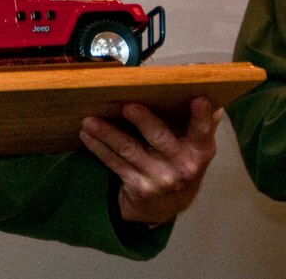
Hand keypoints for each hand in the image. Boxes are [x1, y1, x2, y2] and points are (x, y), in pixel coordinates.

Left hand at [80, 97, 222, 225]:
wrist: (167, 206)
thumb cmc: (179, 162)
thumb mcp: (194, 145)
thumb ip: (198, 119)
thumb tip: (201, 84)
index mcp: (200, 150)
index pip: (203, 130)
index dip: (202, 116)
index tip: (197, 99)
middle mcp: (183, 166)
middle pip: (161, 139)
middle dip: (144, 121)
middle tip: (127, 106)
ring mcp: (161, 178)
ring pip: (130, 150)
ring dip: (107, 133)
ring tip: (89, 120)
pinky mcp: (139, 186)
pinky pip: (115, 163)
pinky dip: (98, 147)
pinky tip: (87, 134)